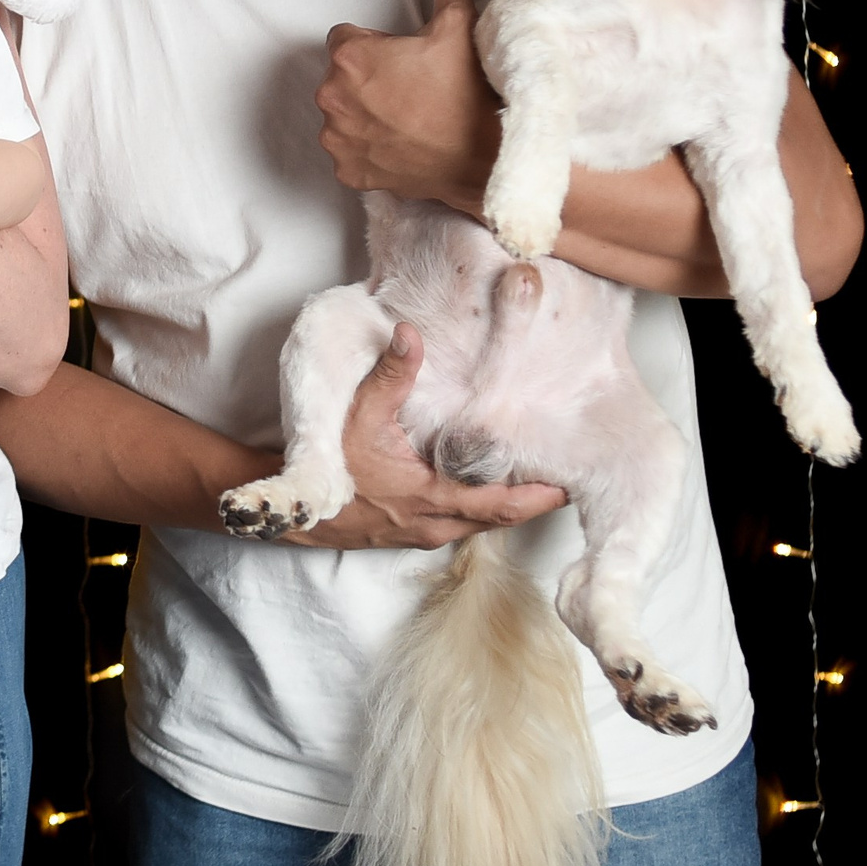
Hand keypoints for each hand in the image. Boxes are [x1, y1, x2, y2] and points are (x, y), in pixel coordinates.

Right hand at [277, 321, 564, 549]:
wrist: (295, 513)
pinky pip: (460, 522)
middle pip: (499, 518)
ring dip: (507, 504)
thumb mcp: (357, 416)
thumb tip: (410, 332)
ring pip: (479, 523)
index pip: (499, 506)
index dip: (539, 498)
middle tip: (567, 476)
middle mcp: (434, 524)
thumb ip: (389, 375)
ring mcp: (424, 532)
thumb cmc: (327, 468)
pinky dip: (481, 507)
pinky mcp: (414, 533)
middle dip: (533, 500)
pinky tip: (486, 484)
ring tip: (536, 477)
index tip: (571, 484)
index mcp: (429, 498)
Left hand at [317, 0, 500, 210]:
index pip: (344, 38)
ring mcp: (337, 137)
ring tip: (406, 117)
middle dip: (367, 79)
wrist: (480, 158)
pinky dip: (367, 149)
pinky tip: (399, 144)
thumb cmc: (465, 93)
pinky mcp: (348, 169)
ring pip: (343, 114)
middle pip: (341, 77)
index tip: (401, 57)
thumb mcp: (459, 30)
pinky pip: (349, 152)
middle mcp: (332, 96)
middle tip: (409, 88)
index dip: (374, 45)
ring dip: (364, 113)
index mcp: (349, 57)